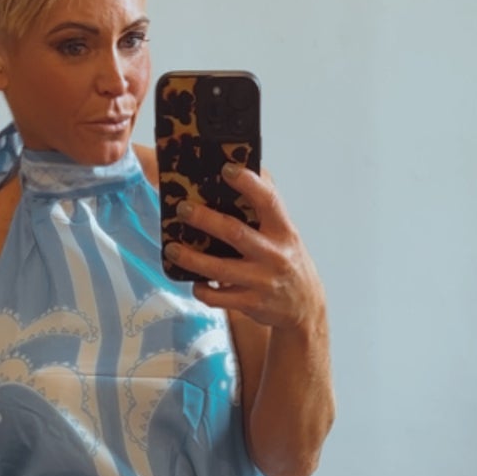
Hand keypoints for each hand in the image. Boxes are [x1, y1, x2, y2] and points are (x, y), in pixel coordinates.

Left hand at [166, 163, 325, 333]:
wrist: (305, 307)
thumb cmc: (287, 261)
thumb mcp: (285, 233)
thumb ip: (267, 208)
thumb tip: (246, 168)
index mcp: (283, 231)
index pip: (269, 201)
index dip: (249, 183)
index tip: (227, 169)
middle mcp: (274, 255)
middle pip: (235, 233)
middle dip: (205, 220)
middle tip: (182, 208)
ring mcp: (262, 281)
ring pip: (220, 269)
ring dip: (192, 258)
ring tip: (171, 248)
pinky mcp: (251, 303)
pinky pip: (218, 298)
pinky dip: (202, 290)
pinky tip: (195, 282)